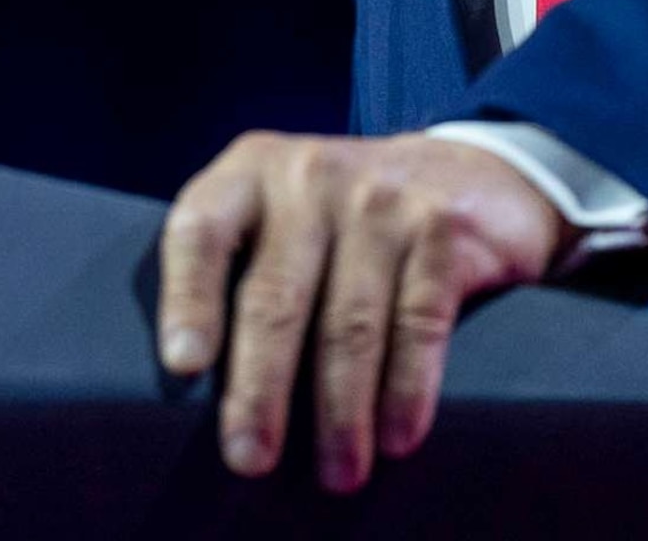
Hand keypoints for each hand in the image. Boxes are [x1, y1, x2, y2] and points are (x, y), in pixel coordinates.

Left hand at [155, 129, 569, 491]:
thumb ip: (237, 270)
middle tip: (249, 459)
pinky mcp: (443, 230)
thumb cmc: (340, 219)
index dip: (187, 299)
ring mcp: (381, 200)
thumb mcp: (278, 215)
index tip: (183, 365)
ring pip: (348, 323)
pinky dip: (406, 389)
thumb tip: (198, 394)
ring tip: (336, 472)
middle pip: (275, 296)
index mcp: (249, 174)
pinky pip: (417, 323)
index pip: (201, 231)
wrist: (463, 174)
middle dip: (260, 389)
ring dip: (339, 411)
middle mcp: (310, 177)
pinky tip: (396, 435)